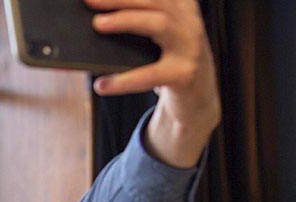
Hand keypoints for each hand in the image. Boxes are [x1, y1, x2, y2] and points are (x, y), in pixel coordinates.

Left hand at [85, 0, 220, 167]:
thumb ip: (139, 21)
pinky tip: (101, 84)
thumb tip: (97, 20)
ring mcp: (190, 48)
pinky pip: (151, 75)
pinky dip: (124, 81)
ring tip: (98, 24)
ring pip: (159, 24)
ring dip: (126, 20)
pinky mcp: (185, 75)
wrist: (198, 97)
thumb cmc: (170, 62)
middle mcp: (189, 23)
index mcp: (182, 8)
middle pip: (155, 0)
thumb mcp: (160, 37)